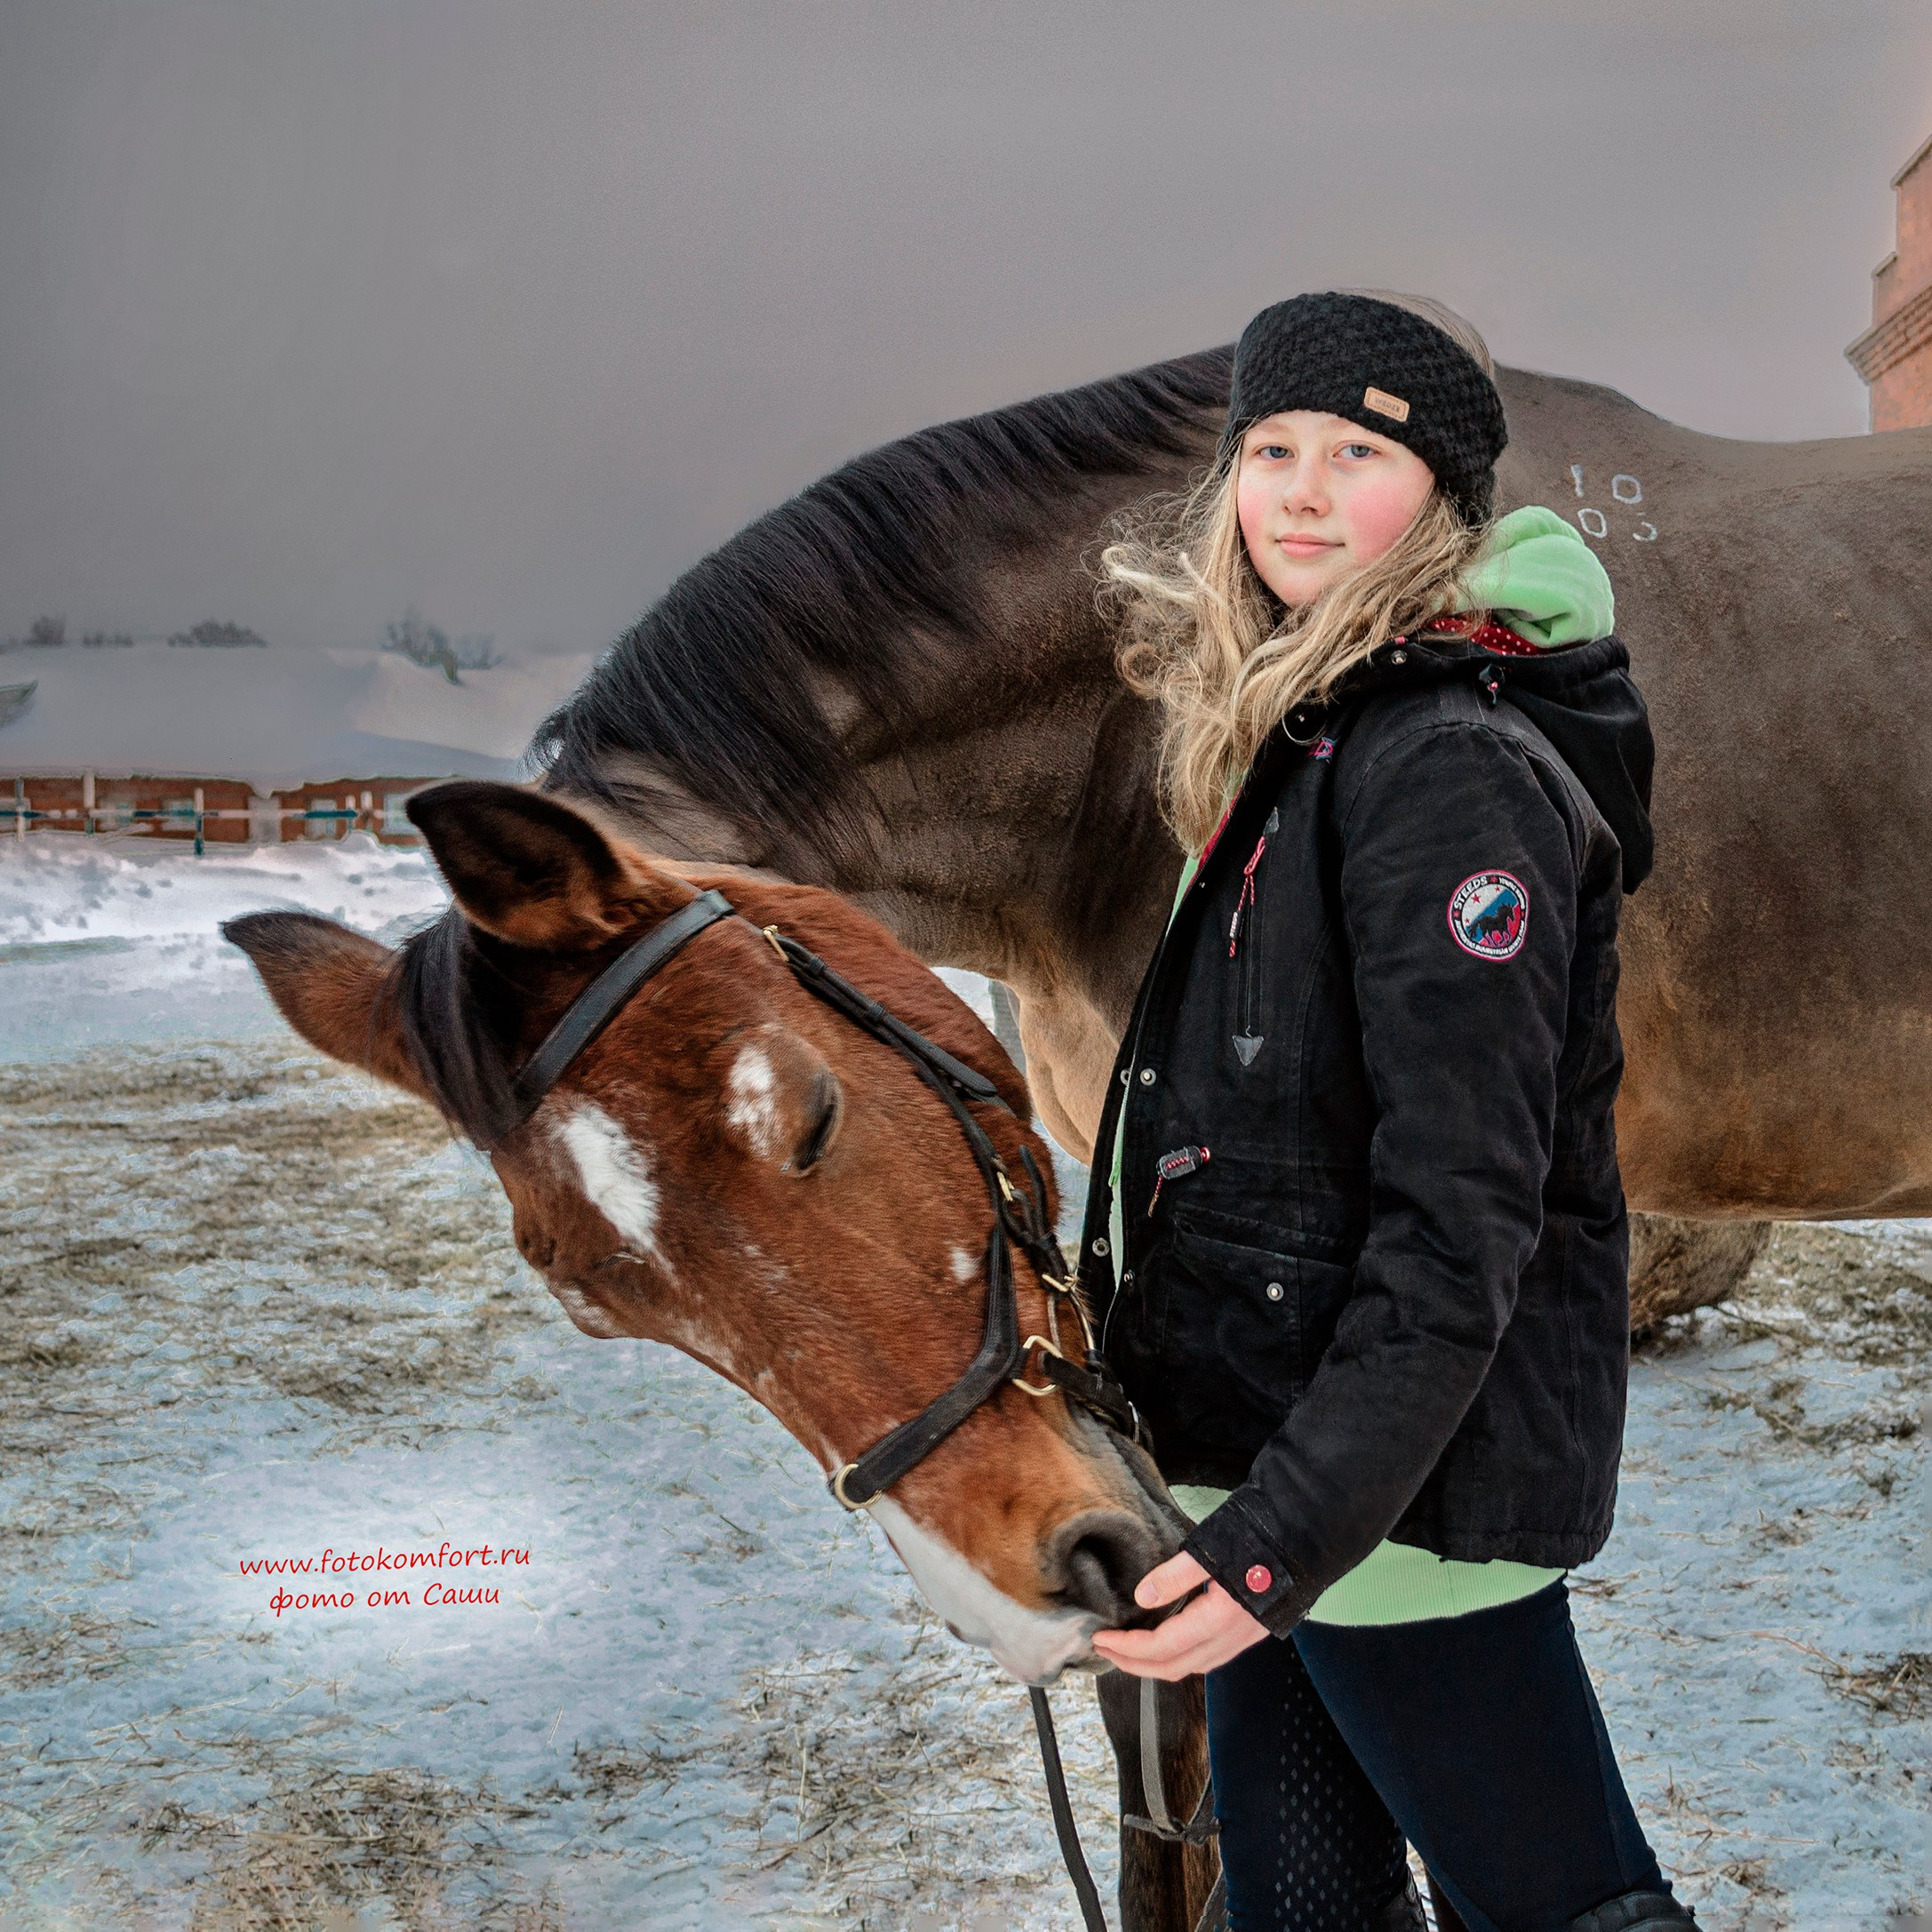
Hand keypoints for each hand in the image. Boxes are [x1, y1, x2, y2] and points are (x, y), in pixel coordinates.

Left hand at [1089, 1551, 1269, 1680]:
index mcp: (1221, 1618)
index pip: (1164, 1647)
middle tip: (1106, 1650)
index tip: (1101, 1638)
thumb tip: (1142, 1597)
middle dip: (1136, 1664)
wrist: (1308, 1535)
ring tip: (1131, 1650)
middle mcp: (1234, 1637)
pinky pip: (1210, 1657)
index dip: (1128, 1648)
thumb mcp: (1211, 1547)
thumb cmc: (1261, 1536)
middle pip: (1176, 1667)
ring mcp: (1246, 1638)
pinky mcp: (1252, 1631)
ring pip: (1194, 1666)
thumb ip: (1176, 1575)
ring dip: (1159, 1664)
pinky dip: (1183, 1656)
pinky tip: (1170, 1642)